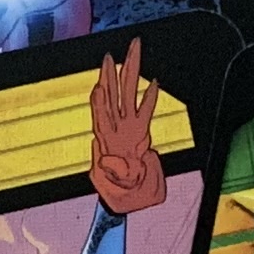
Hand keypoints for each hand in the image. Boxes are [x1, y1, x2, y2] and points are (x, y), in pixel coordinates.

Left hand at [87, 37, 166, 214]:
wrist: (132, 202)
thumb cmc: (120, 193)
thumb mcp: (112, 184)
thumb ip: (110, 170)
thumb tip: (104, 154)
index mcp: (108, 140)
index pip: (101, 112)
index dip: (100, 95)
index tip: (100, 78)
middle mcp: (118, 130)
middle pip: (115, 94)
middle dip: (114, 72)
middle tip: (114, 52)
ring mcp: (130, 130)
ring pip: (129, 96)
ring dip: (130, 74)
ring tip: (131, 54)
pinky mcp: (142, 134)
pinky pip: (146, 111)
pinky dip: (150, 97)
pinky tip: (154, 83)